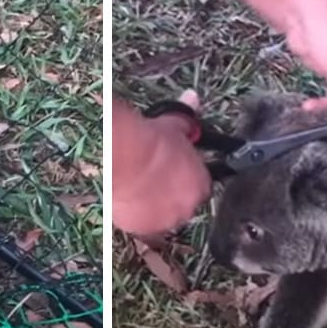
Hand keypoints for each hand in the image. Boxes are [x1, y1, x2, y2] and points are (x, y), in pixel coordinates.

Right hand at [112, 92, 211, 236]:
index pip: (199, 187)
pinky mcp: (142, 229)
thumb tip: (192, 98)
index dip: (184, 178)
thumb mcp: (172, 126)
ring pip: (160, 215)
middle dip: (168, 194)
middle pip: (181, 204)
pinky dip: (134, 213)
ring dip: (152, 205)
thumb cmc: (151, 141)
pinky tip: (127, 196)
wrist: (126, 157)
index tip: (171, 171)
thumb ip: (186, 120)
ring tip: (137, 185)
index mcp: (201, 186)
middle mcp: (187, 208)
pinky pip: (140, 223)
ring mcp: (165, 221)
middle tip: (151, 178)